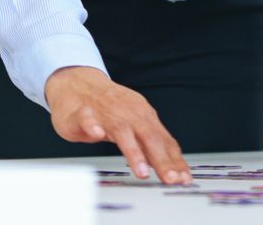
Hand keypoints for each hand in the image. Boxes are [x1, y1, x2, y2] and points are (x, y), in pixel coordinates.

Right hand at [44, 65, 190, 184]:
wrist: (78, 84)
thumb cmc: (108, 108)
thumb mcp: (132, 126)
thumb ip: (147, 145)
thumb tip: (167, 166)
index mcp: (143, 117)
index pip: (164, 140)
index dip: (175, 160)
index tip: (184, 177)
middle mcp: (129, 113)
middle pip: (149, 137)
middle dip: (161, 160)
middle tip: (170, 178)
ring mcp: (106, 112)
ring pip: (122, 130)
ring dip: (134, 152)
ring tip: (141, 170)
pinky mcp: (82, 113)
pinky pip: (87, 118)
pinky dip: (93, 125)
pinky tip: (97, 133)